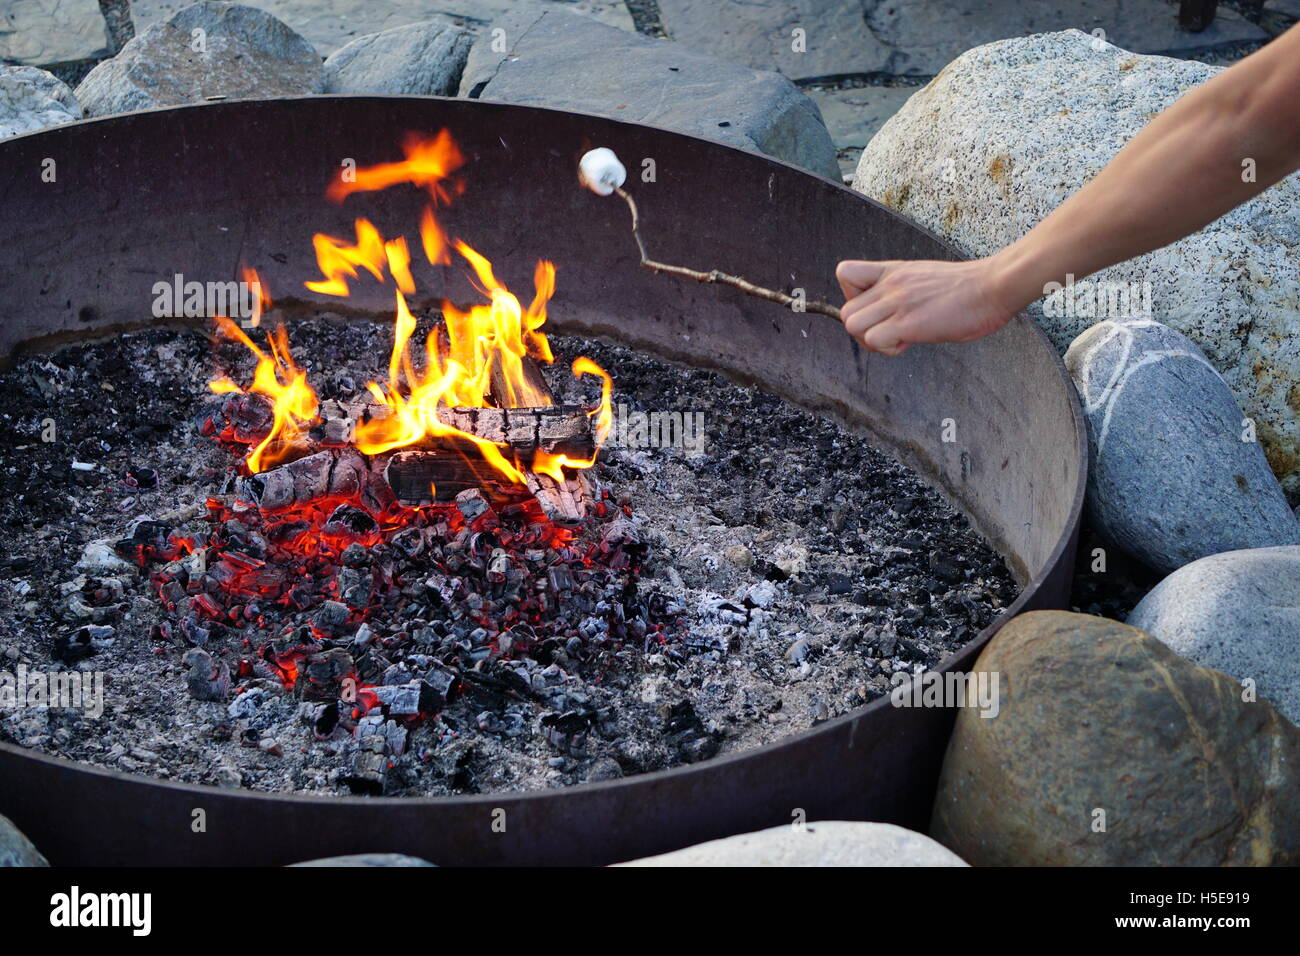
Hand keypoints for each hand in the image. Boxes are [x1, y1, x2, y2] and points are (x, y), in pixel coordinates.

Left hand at [835, 257, 1018, 356]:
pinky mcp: (908, 322)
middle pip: (846, 312)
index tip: (875, 309)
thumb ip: (902, 290)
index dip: (852, 297)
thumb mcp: (924, 277)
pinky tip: (908, 343)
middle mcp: (890, 285)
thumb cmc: (968, 287)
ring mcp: (898, 302)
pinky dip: (887, 349)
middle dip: (863, 330)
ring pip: (852, 326)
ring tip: (898, 339)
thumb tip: (894, 312)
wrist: (994, 286)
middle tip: (888, 334)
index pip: (845, 273)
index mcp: (893, 271)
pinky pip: (874, 339)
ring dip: (871, 341)